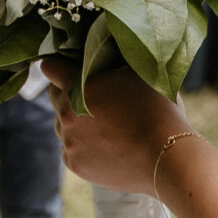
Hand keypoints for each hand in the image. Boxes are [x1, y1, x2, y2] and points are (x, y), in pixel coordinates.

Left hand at [45, 60, 190, 196]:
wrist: (166, 156)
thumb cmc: (156, 109)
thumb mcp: (136, 72)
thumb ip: (112, 62)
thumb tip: (104, 52)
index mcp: (76, 87)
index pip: (51, 68)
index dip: (59, 65)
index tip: (66, 65)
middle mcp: (65, 116)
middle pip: (55, 97)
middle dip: (68, 92)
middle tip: (92, 94)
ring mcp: (69, 143)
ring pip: (62, 125)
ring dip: (75, 120)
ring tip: (103, 122)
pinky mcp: (76, 165)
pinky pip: (70, 149)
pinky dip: (81, 145)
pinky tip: (104, 142)